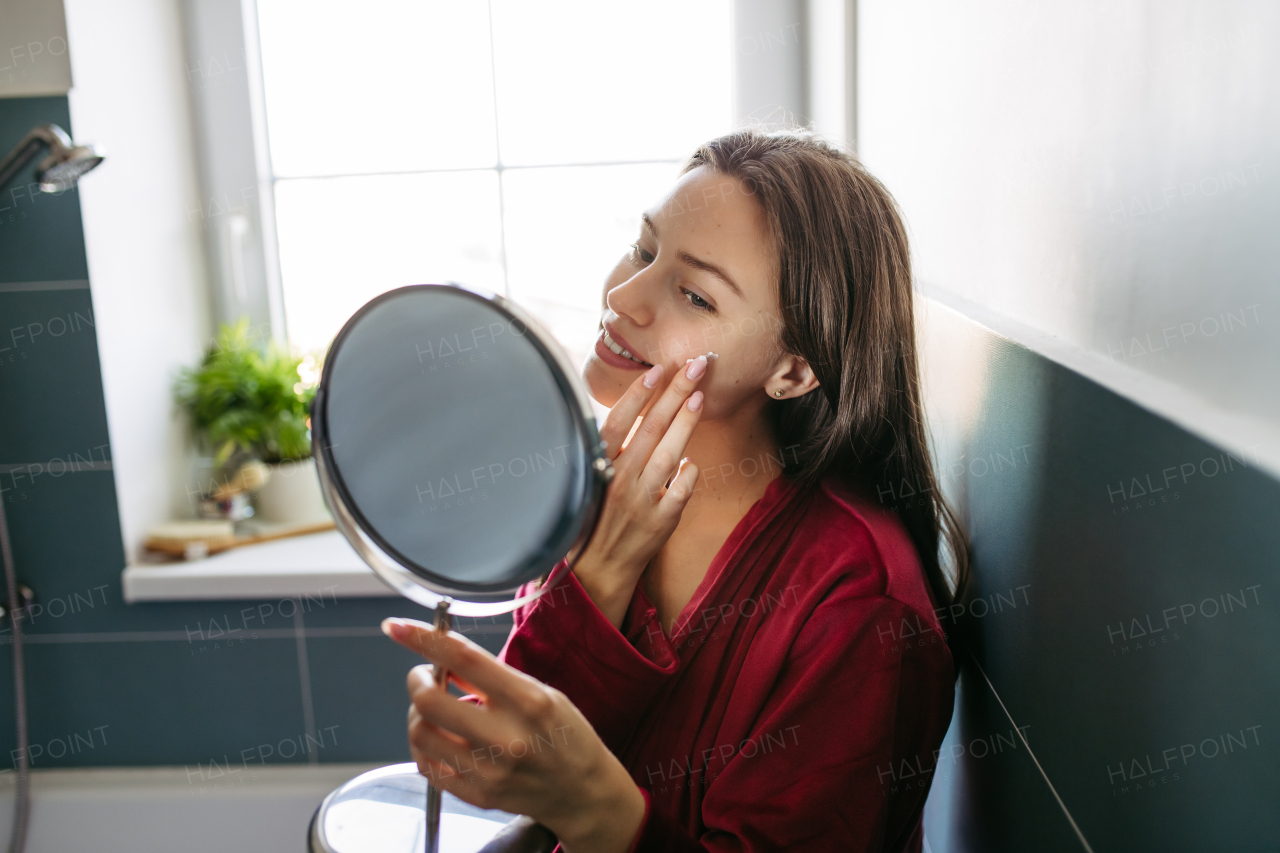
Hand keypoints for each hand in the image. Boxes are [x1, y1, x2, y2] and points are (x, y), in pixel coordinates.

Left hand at [383, 618, 646, 852]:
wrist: (583, 792)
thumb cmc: (566, 736)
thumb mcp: (541, 693)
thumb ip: (493, 678)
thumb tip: (445, 657)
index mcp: (528, 700)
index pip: (463, 659)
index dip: (423, 638)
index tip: (397, 627)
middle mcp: (507, 737)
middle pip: (429, 700)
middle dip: (417, 680)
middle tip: (425, 676)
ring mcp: (489, 770)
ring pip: (420, 733)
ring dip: (418, 714)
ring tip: (436, 711)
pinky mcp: (477, 795)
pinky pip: (427, 766)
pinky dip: (425, 745)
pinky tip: (441, 738)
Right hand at [571, 358, 706, 626]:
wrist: (596, 572)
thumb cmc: (591, 518)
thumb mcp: (587, 481)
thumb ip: (605, 450)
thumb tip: (628, 414)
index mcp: (597, 467)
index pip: (618, 421)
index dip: (637, 394)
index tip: (656, 369)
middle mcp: (619, 480)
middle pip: (651, 428)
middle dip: (675, 392)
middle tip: (695, 364)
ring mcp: (642, 501)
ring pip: (669, 453)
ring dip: (686, 421)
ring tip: (701, 394)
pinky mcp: (661, 522)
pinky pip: (681, 490)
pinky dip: (688, 473)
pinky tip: (692, 459)